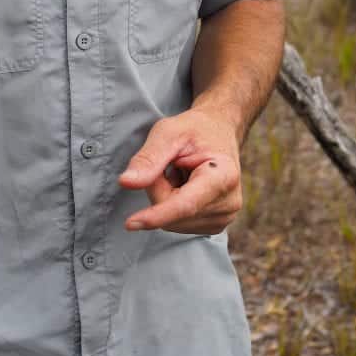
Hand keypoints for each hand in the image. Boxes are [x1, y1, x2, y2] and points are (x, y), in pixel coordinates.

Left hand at [118, 107, 242, 234]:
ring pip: (171, 221)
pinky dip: (171, 204)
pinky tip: (184, 186)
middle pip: (172, 212)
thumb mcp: (168, 132)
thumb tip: (126, 183)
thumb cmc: (193, 129)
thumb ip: (148, 158)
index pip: (186, 204)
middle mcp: (229, 202)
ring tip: (181, 172)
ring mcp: (224, 218)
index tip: (130, 223)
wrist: (218, 132)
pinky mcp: (214, 225)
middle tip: (171, 162)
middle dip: (159, 188)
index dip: (158, 214)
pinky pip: (177, 224)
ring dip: (165, 196)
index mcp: (224, 175)